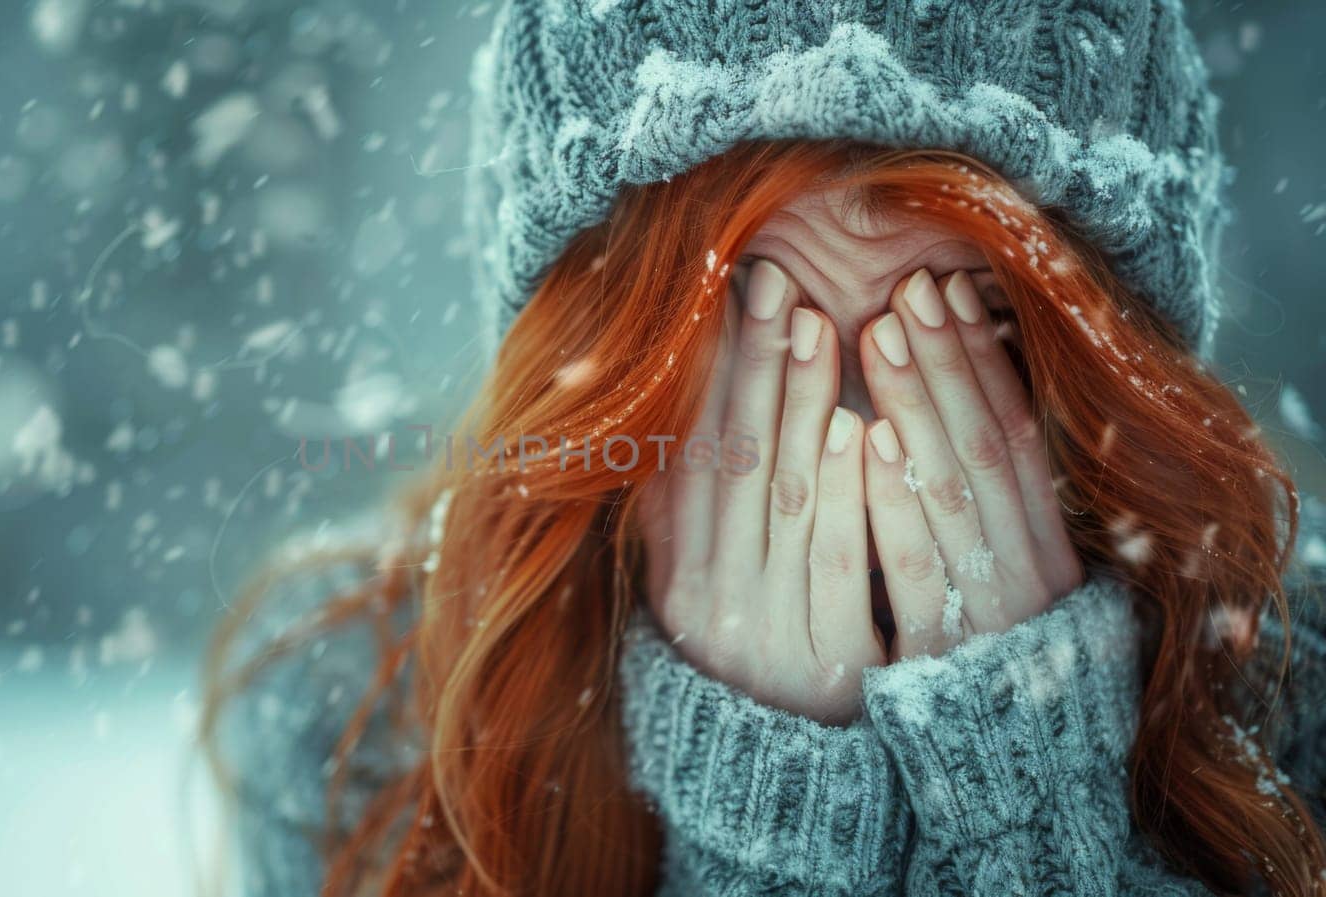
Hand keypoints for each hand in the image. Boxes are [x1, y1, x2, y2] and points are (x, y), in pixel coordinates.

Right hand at [638, 259, 883, 723]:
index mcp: (673, 569)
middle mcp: (707, 594)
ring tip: (818, 328)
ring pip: (779, 496)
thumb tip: (654, 414)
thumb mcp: (691, 585)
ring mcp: (764, 624)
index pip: (689, 449)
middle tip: (778, 280)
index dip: (712, 371)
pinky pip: (833, 562)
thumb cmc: (740, 655)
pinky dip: (840, 492)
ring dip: (798, 406)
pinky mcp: (826, 657)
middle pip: (732, 457)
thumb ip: (676, 512)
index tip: (731, 294)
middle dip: (757, 364)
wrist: (773, 775)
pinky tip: (853, 428)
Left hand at [859, 269, 1083, 658]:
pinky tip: (865, 434)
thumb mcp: (996, 570)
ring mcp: (982, 609)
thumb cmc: (983, 649)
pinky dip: (890, 496)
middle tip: (907, 288)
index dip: (980, 360)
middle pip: (982, 448)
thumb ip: (977, 494)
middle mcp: (1025, 572)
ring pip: (948, 490)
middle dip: (944, 364)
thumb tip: (946, 388)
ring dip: (913, 405)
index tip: (945, 290)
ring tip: (877, 332)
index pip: (1013, 433)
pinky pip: (909, 563)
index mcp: (1044, 545)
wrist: (998, 768)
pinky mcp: (932, 650)